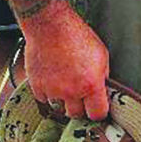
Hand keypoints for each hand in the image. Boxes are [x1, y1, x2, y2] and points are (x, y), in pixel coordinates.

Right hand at [21, 2, 110, 120]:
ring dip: (63, 100)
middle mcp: (71, 91)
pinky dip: (48, 93)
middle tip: (82, 97)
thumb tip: (102, 88)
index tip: (98, 110)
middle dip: (80, 108)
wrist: (51, 26)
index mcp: (91, 84)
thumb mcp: (101, 53)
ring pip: (59, 108)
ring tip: (66, 83)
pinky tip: (53, 79)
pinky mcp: (37, 87)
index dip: (99, 113)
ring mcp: (53, 91)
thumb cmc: (76, 35)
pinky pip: (44, 99)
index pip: (98, 113)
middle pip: (76, 115)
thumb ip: (102, 75)